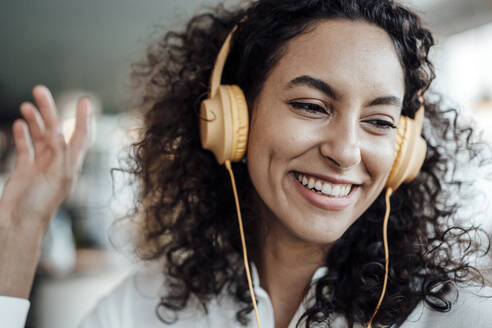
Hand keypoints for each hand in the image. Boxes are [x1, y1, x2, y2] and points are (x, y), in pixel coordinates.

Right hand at [0, 85, 92, 297]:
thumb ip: (58, 151)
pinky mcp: (25, 171)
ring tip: (28, 105)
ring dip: (35, 120)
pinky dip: (23, 135)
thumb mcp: (56, 175)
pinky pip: (25, 148)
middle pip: (56, 131)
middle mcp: (57, 163)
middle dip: (49, 110)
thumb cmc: (40, 204)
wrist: (19, 224)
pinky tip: (19, 123)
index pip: (81, 135)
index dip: (84, 118)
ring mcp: (40, 166)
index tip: (84, 99)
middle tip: (39, 90)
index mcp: (70, 164)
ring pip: (39, 137)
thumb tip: (59, 128)